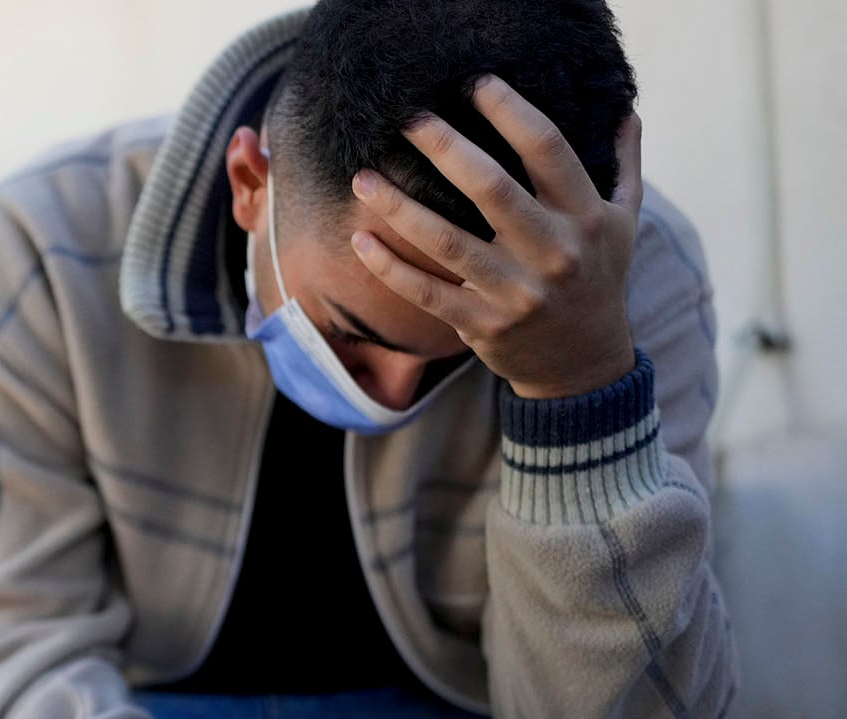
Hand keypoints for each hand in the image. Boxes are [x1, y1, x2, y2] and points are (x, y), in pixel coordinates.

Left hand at [349, 75, 641, 399]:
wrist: (584, 364)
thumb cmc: (598, 278)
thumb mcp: (624, 223)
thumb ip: (623, 165)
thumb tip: (626, 110)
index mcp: (586, 217)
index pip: (548, 151)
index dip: (512, 113)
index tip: (477, 85)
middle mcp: (554, 253)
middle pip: (492, 189)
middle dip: (445, 149)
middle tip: (408, 120)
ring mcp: (517, 293)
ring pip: (448, 242)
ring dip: (400, 208)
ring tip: (364, 177)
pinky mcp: (484, 325)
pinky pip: (427, 293)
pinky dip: (390, 268)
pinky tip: (360, 239)